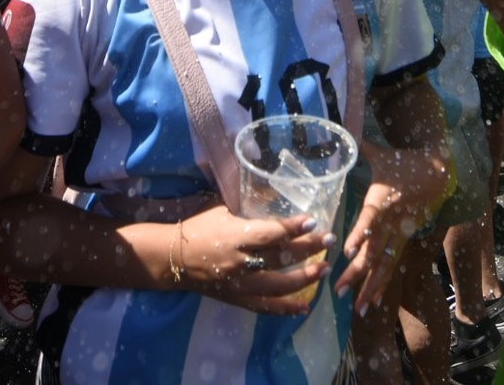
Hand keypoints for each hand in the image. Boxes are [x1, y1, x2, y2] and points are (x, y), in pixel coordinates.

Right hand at [176, 204, 336, 314]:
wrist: (173, 259)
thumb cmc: (198, 227)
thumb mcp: (222, 208)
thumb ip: (249, 208)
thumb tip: (276, 194)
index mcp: (235, 236)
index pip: (270, 233)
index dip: (293, 228)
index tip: (313, 222)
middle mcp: (240, 262)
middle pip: (280, 258)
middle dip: (308, 249)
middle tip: (330, 240)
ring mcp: (239, 284)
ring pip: (278, 286)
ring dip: (305, 279)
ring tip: (324, 269)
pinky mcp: (237, 299)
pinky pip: (265, 307)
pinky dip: (285, 309)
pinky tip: (305, 307)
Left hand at [335, 140, 452, 315]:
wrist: (439, 174)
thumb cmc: (404, 163)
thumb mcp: (382, 154)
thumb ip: (359, 147)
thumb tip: (340, 131)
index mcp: (383, 200)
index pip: (370, 219)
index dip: (359, 234)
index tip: (347, 250)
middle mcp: (392, 222)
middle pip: (373, 250)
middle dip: (356, 272)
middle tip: (338, 290)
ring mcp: (400, 234)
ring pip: (383, 264)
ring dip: (369, 286)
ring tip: (356, 309)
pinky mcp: (404, 240)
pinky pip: (391, 266)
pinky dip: (381, 284)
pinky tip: (370, 303)